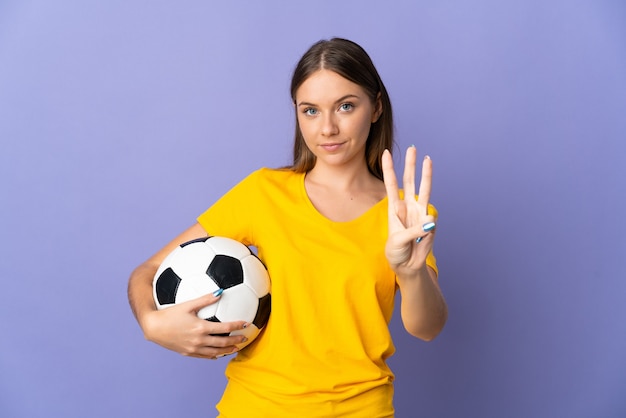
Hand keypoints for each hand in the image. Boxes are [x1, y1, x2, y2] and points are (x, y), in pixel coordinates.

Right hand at [141, 292, 248, 358]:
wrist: (153, 328)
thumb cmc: (169, 313)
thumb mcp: (188, 304)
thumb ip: (205, 299)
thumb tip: (220, 291)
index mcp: (201, 328)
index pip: (225, 328)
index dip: (237, 326)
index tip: (246, 324)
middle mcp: (199, 340)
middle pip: (223, 343)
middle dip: (236, 341)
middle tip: (245, 338)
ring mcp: (193, 348)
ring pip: (215, 352)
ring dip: (227, 350)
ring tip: (235, 348)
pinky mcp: (187, 353)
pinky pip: (204, 356)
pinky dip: (214, 355)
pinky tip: (218, 353)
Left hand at [382, 146, 435, 273]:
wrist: (406, 265)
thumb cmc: (396, 251)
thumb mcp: (397, 241)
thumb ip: (413, 231)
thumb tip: (431, 223)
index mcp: (394, 208)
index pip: (390, 184)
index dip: (389, 169)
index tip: (386, 153)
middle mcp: (407, 206)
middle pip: (409, 181)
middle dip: (410, 164)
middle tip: (413, 148)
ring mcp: (419, 213)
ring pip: (424, 189)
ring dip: (426, 174)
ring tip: (428, 158)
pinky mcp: (429, 223)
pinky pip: (430, 221)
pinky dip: (426, 230)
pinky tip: (419, 241)